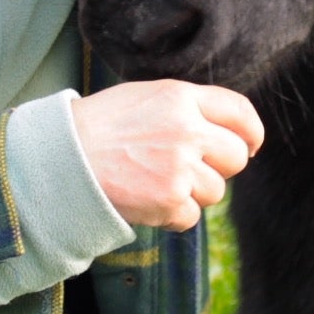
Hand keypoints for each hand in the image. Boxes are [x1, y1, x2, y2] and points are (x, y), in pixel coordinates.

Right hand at [70, 80, 264, 230]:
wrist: (62, 158)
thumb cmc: (102, 126)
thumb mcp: (147, 97)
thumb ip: (188, 107)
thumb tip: (229, 131)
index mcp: (182, 97)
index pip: (241, 113)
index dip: (251, 132)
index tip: (250, 144)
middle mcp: (187, 130)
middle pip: (236, 156)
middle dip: (220, 166)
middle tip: (190, 168)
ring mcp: (179, 167)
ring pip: (216, 191)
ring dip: (193, 193)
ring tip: (156, 181)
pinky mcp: (168, 201)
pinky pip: (191, 216)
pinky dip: (173, 215)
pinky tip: (147, 199)